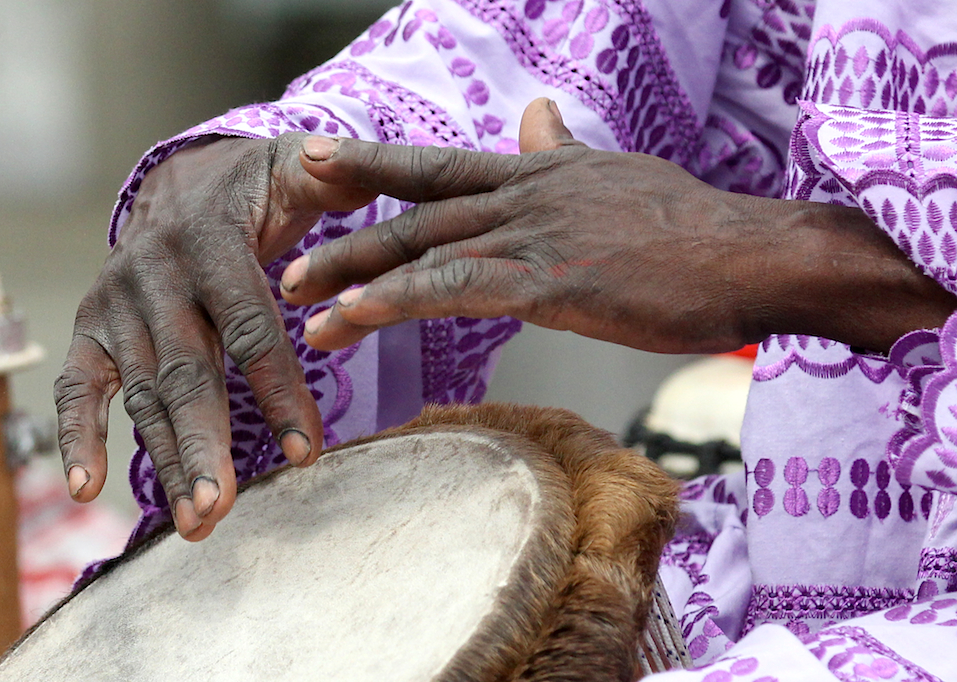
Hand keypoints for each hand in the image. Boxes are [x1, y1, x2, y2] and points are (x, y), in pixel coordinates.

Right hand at [55, 134, 376, 539]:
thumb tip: (345, 165)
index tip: (305, 451)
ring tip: (193, 522)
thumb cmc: (253, 189)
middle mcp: (155, 277)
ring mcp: (118, 305)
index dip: (275, 389)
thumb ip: (326, 175)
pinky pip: (77, 386)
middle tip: (219, 509)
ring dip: (163, 459)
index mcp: (211, 243)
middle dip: (202, 445)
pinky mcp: (93, 327)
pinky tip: (85, 489)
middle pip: (184, 372)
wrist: (181, 181)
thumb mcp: (292, 170)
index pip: (248, 326)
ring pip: (141, 392)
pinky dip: (76, 435)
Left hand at [282, 98, 954, 355]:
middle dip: (345, 237)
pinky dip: (401, 301)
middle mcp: (527, 193)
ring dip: (355, 278)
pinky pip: (459, 289)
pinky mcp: (554, 281)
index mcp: (540, 172)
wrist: (757, 256)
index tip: (318, 161)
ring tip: (301, 307)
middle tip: (285, 261)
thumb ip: (563, 151)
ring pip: (426, 252)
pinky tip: (355, 317)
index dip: (374, 161)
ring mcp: (537, 234)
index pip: (440, 165)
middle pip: (415, 211)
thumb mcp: (615, 176)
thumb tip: (534, 115)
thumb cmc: (693, 231)